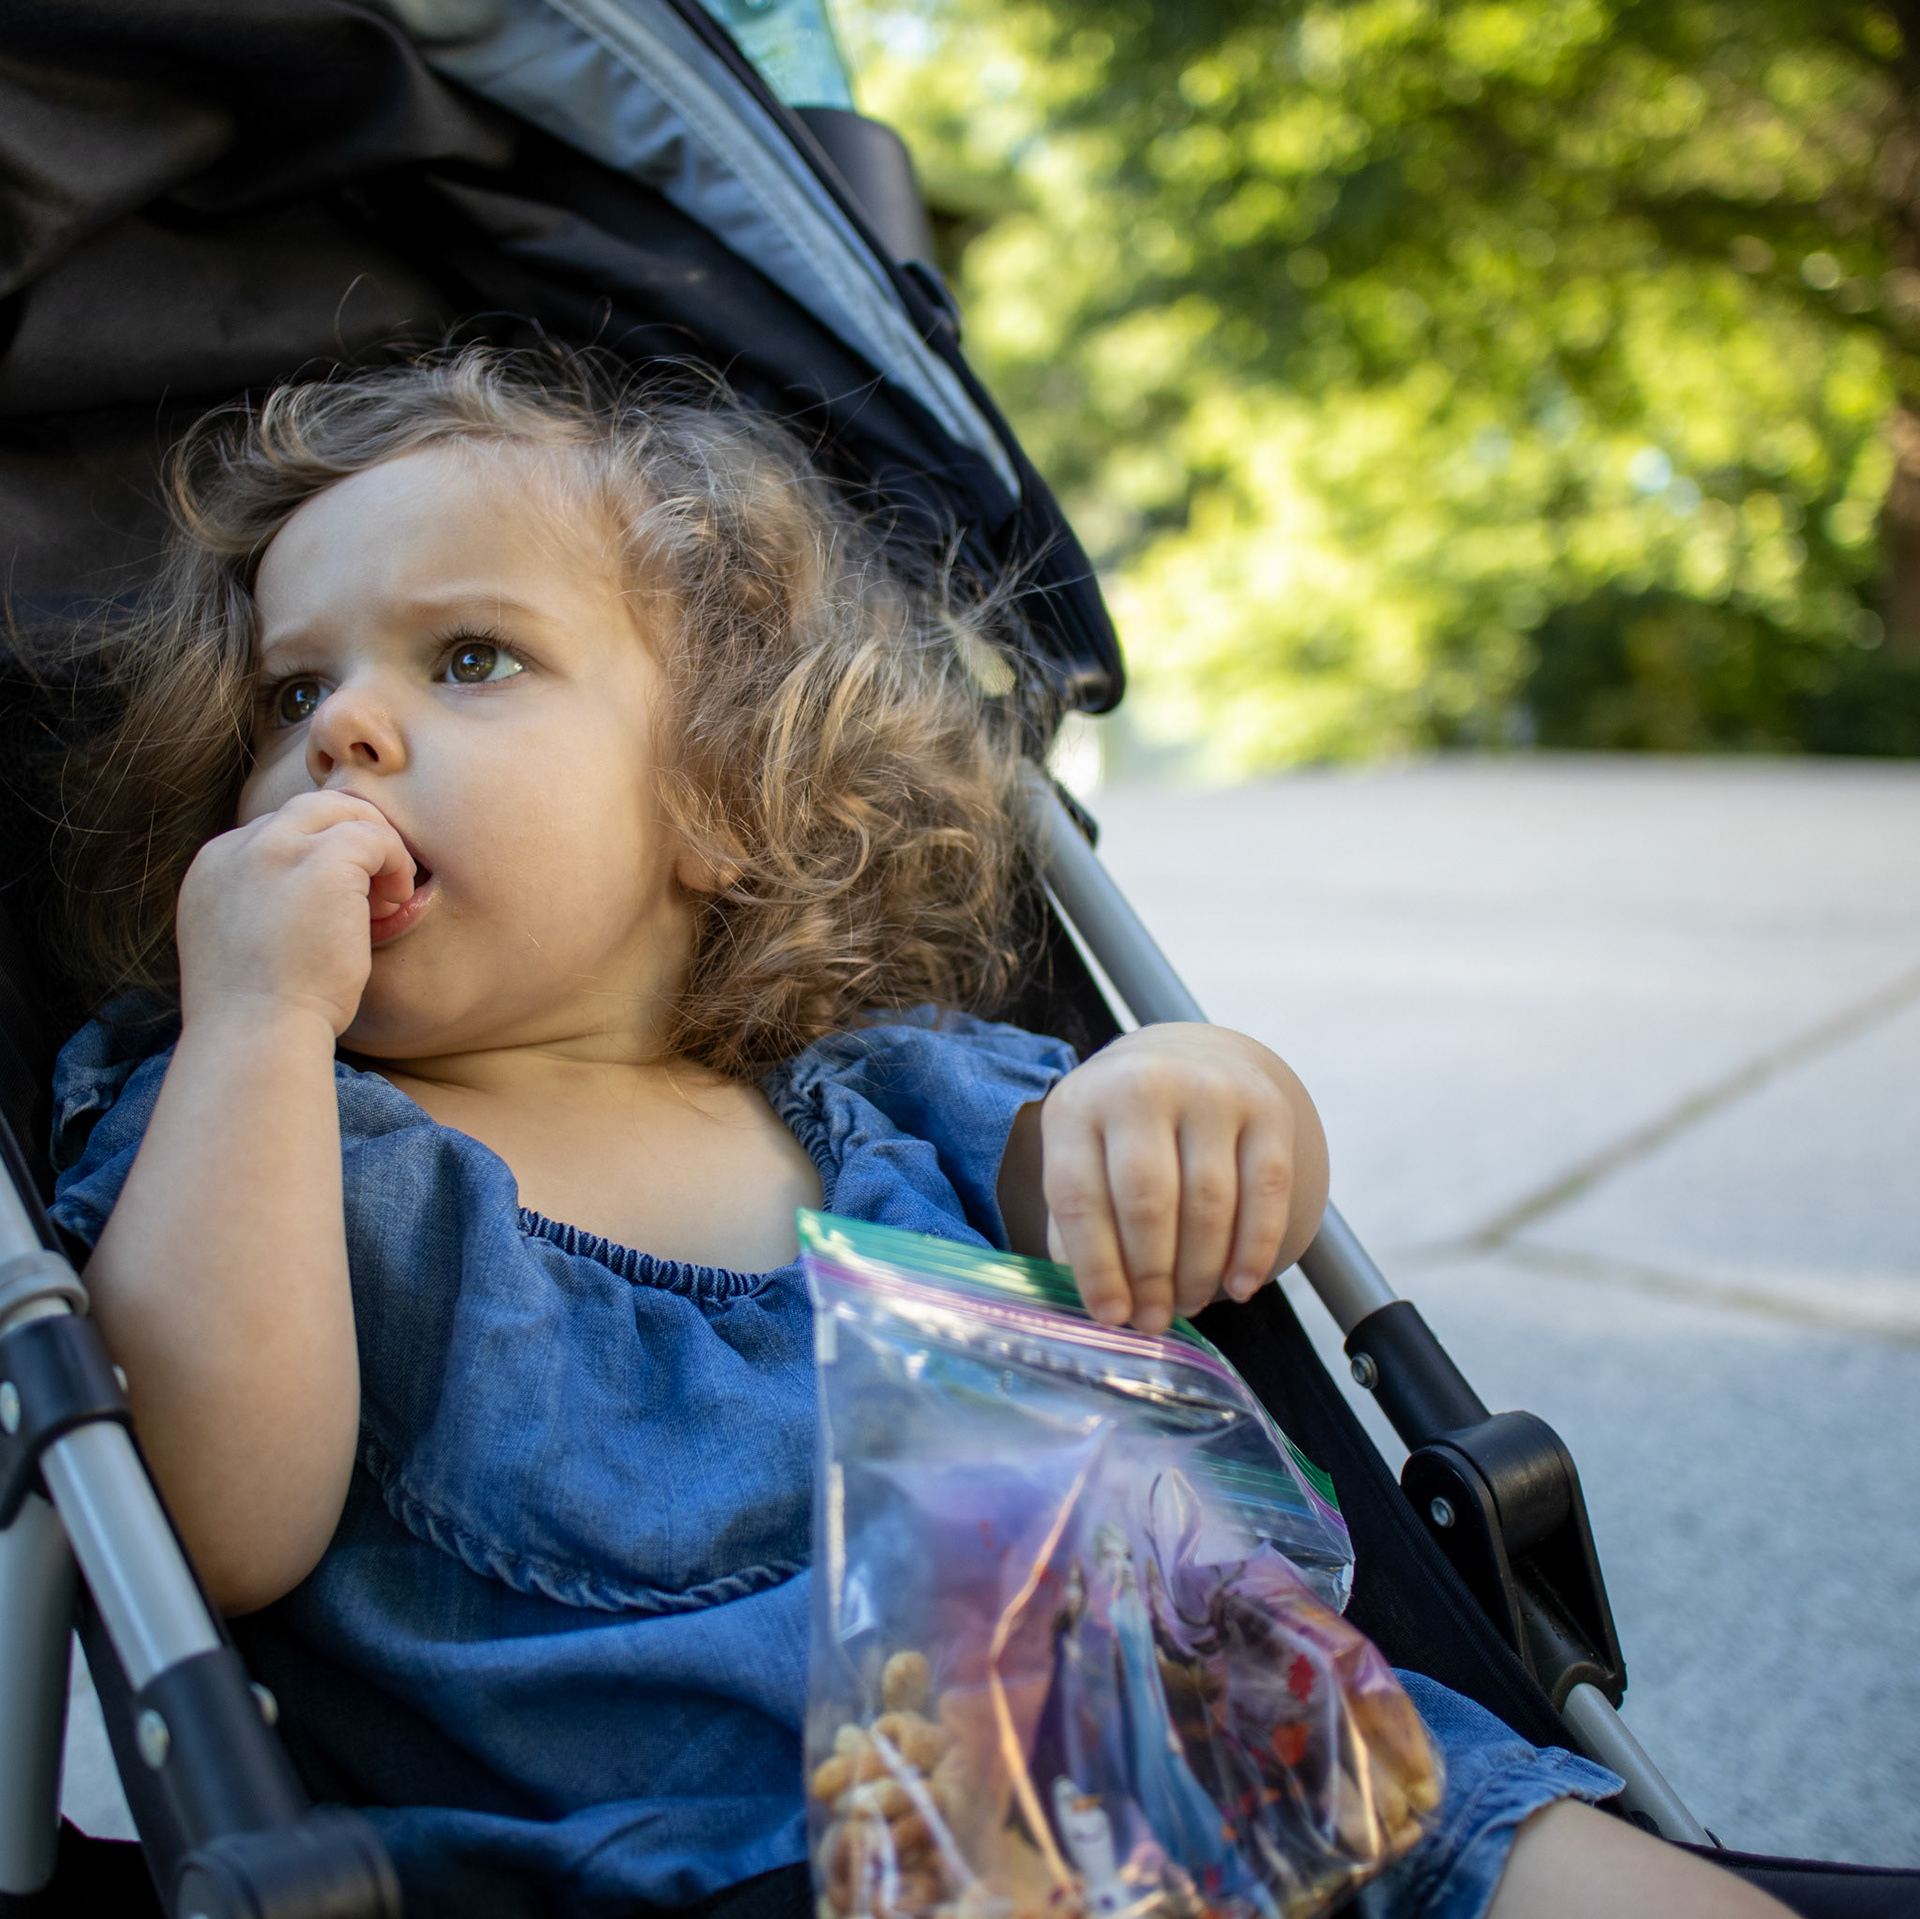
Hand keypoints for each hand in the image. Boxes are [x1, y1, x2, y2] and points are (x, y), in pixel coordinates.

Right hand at [176, 790, 415, 1036]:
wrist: (256, 1036)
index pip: (274, 834)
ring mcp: (276, 850)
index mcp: (212, 869)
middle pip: (307, 809)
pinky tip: (397, 902)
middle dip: (350, 834)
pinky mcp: (321, 863)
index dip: (317, 857)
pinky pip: (373, 836)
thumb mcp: (243, 946)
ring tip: (390, 895)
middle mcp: (236, 850)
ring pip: (341, 812)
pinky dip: (395, 862)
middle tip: (378, 879)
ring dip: (376, 846)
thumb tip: (312, 900)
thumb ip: (264, 908)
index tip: (341, 900)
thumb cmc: (259, 1015)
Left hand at [1008, 1024, 1328, 1333]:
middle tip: (1155, 1320)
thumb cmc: (1122, 1136)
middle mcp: (1142, 1085)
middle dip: (1152, 1275)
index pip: (1078, 1196)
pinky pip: (1267, 1191)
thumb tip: (1107, 1309)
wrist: (1184, 1062)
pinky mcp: (1266, 1106)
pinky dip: (1255, 1249)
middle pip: (1146, 1201)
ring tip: (1189, 1303)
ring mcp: (1209, 1089)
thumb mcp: (1082, 1162)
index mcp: (1078, 1105)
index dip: (1095, 1267)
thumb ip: (1081, 1230)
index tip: (1111, 1318)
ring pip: (1208, 1202)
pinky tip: (1240, 1285)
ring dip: (1200, 1271)